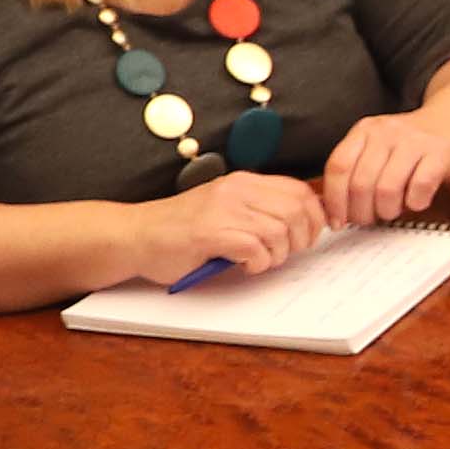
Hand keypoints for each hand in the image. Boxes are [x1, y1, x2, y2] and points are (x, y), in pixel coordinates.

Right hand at [137, 171, 325, 283]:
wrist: (137, 235)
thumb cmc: (182, 230)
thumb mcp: (226, 210)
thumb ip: (258, 212)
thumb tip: (302, 227)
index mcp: (243, 182)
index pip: (298, 191)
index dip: (313, 217)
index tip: (307, 238)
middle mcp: (236, 190)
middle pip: (296, 210)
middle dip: (301, 239)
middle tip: (284, 255)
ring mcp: (223, 210)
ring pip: (279, 231)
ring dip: (277, 255)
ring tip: (259, 261)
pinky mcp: (211, 233)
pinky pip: (256, 249)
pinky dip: (257, 264)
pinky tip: (243, 266)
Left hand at [316, 107, 449, 227]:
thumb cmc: (413, 144)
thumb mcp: (378, 148)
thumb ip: (356, 172)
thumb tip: (333, 210)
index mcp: (365, 131)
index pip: (338, 166)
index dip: (335, 200)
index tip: (337, 221)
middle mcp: (386, 133)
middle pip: (361, 183)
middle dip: (362, 212)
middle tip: (369, 219)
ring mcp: (414, 142)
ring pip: (387, 189)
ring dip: (387, 210)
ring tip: (392, 211)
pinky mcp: (440, 154)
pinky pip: (420, 187)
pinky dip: (415, 203)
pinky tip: (416, 201)